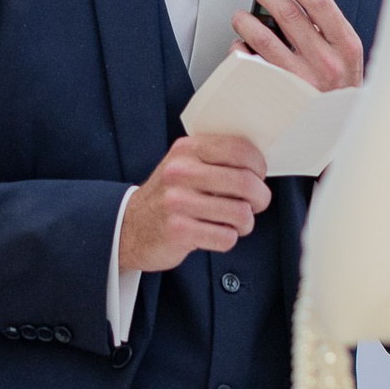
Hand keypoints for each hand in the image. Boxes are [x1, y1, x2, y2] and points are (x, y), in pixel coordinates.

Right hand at [118, 135, 271, 271]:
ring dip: (245, 223)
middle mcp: (180, 172)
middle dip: (260, 198)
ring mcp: (177, 202)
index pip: (239, 149)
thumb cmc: (169, 197)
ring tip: (233, 223)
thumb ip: (216, 159)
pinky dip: (227, 239)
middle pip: (245, 182)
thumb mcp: (185, 165)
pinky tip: (214, 234)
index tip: (259, 177)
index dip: (259, 166)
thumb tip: (259, 166)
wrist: (129, 227)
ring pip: (241, 213)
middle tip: (256, 204)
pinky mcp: (178, 231)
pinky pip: (226, 237)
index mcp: (187, 149)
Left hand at [233, 0, 363, 90]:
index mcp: (345, 46)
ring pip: (264, 38)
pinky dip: (241, 50)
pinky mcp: (279, 95)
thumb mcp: (348, 56)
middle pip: (287, 14)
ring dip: (245, 19)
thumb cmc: (340, 89)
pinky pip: (251, 65)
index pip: (319, 3)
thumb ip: (329, 28)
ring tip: (240, 15)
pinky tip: (240, 45)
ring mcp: (300, 80)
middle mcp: (325, 62)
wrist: (340, 130)